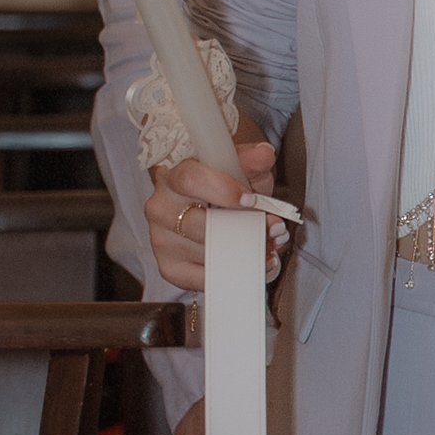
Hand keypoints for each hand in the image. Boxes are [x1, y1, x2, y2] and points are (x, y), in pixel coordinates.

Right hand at [144, 129, 283, 293]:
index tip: (251, 200)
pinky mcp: (169, 266)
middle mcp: (160, 208)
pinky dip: (232, 274)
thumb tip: (264, 155)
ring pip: (206, 253)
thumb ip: (251, 160)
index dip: (222, 191)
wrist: (206, 202)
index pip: (190, 180)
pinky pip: (201, 279)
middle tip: (274, 230)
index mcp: (174, 176)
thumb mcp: (238, 167)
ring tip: (269, 246)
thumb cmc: (221, 183)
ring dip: (244, 254)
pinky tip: (253, 265)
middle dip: (244, 230)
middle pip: (199, 224)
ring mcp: (162, 239)